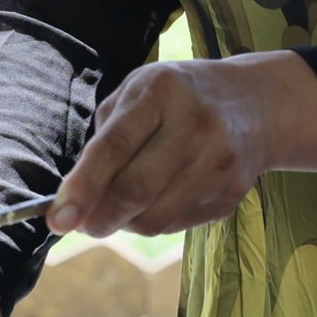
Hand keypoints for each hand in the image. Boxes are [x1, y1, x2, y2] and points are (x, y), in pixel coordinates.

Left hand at [48, 52, 316, 239]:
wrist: (258, 105)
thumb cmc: (180, 97)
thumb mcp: (140, 92)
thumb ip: (106, 138)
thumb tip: (75, 202)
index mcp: (162, 92)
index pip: (115, 146)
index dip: (82, 187)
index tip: (57, 219)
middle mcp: (195, 125)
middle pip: (136, 190)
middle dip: (98, 218)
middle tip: (81, 224)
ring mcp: (219, 162)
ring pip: (155, 218)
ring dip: (126, 222)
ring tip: (122, 206)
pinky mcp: (232, 192)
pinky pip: (178, 225)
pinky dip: (155, 221)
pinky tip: (158, 199)